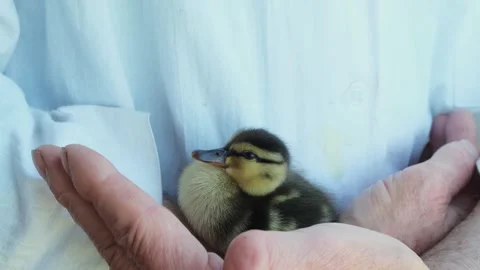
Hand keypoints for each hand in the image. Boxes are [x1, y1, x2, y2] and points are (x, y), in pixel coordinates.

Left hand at [33, 144, 428, 269]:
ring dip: (98, 216)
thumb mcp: (339, 260)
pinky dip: (123, 229)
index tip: (73, 155)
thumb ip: (289, 260)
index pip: (147, 239)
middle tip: (49, 160)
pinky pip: (146, 260)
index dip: (108, 195)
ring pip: (129, 259)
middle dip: (85, 204)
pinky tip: (117, 212)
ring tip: (73, 179)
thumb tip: (243, 262)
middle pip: (123, 253)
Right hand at [340, 109, 479, 253]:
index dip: (465, 136)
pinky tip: (411, 153)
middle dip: (452, 140)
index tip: (454, 114)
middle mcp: (445, 211)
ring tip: (428, 129)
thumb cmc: (388, 221)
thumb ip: (450, 164)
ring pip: (438, 173)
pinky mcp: (401, 211)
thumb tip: (466, 145)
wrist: (353, 246)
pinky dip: (420, 161)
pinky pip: (419, 179)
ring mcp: (422, 211)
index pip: (471, 163)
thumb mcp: (424, 187)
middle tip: (441, 117)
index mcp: (459, 207)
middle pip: (457, 167)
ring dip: (436, 148)